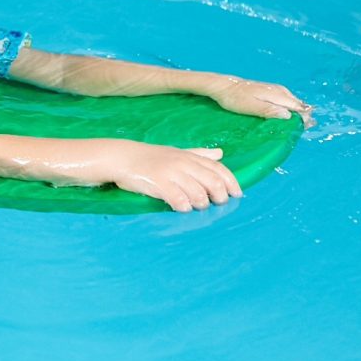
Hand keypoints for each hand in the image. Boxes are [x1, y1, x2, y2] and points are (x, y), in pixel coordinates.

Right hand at [109, 141, 241, 212]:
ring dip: (201, 204)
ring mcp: (170, 173)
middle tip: (217, 204)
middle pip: (212, 182)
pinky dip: (184, 206)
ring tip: (197, 207)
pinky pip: (178, 198)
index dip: (231, 182)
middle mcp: (183, 163)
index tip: (237, 194)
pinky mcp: (157, 183)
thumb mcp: (176, 152)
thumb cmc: (150, 157)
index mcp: (189, 156)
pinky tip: (183, 209)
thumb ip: (199, 154)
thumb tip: (221, 153)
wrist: (122, 157)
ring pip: (197, 193)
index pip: (218, 168)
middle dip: (220, 196)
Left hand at [207, 74, 314, 128]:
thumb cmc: (235, 98)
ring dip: (296, 114)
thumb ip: (269, 110)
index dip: (303, 120)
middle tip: (297, 132)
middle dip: (302, 118)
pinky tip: (285, 118)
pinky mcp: (271, 92)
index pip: (299, 108)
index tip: (301, 130)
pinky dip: (289, 110)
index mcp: (277, 94)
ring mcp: (276, 90)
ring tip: (294, 127)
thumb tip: (288, 116)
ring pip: (293, 103)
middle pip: (299, 105)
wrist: (223, 87)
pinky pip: (286, 102)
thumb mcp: (250, 106)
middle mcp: (280, 91)